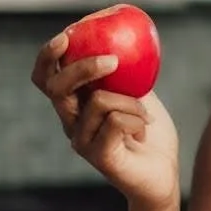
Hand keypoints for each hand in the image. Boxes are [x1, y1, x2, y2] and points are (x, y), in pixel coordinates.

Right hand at [30, 31, 179, 210]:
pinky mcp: (100, 157)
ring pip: (98, 101)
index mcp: (74, 105)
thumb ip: (125, 71)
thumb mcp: (138, 92)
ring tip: (145, 114)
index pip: (46, 78)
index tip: (67, 36)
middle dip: (82, 68)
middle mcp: (71, 123)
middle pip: (57, 87)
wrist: (164, 175)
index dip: (48, 56)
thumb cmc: (149, 133)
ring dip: (131, 100)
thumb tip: (123, 36)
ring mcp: (82, 141)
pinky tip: (144, 129)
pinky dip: (137, 118)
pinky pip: (116, 121)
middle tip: (112, 60)